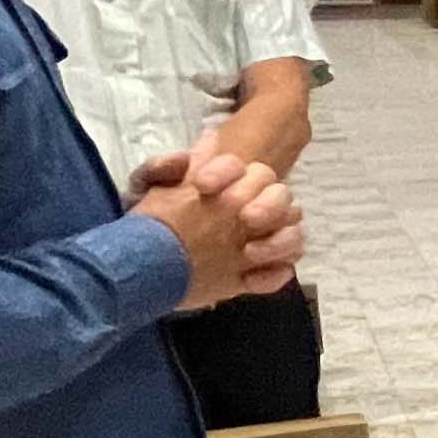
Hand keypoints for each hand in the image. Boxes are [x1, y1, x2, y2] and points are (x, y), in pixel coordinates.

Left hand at [134, 150, 305, 309]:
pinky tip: (248, 281)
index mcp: (227, 184)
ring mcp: (258, 240)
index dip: (226, 172)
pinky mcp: (258, 273)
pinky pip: (284, 270)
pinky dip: (273, 276)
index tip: (201, 186)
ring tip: (249, 253)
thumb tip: (187, 156)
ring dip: (279, 242)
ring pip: (293, 232)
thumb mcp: (143, 191)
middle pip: (281, 194)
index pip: (241, 167)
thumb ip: (160, 168)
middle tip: (245, 218)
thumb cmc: (150, 224)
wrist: (144, 267)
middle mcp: (249, 207)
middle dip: (268, 204)